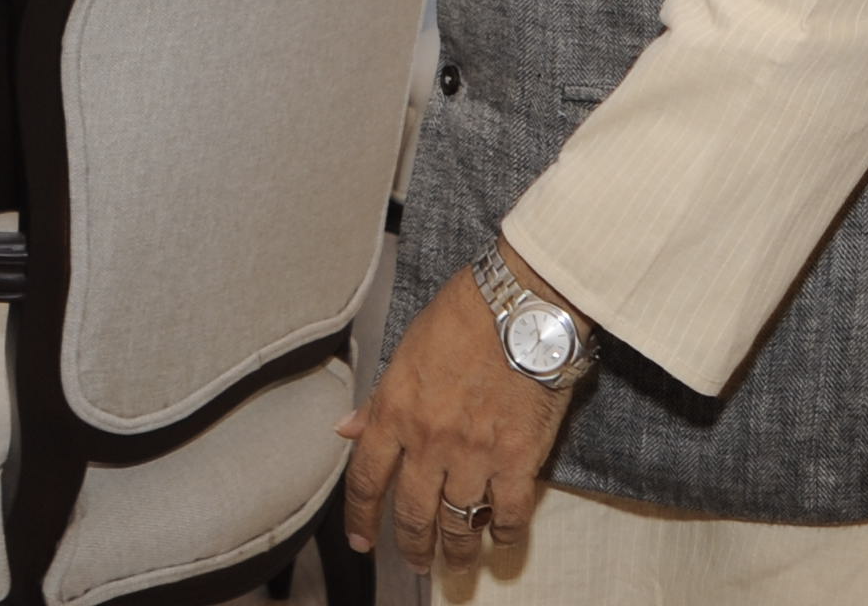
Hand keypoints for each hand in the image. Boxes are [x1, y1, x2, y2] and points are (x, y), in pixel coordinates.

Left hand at [339, 252, 584, 576]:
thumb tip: (347, 430)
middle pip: (413, 512)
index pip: (367, 479)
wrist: (520, 305)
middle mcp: (429, 441)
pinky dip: (504, 535)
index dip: (361, 517)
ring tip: (457, 563)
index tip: (362, 541)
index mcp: (395, 412)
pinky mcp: (519, 458)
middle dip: (412, 545)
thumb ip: (379, 400)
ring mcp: (474, 454)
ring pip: (459, 522)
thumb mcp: (405, 353)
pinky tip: (500, 541)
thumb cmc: (463, 316)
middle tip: (417, 563)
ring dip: (457, 551)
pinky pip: (508, 514)